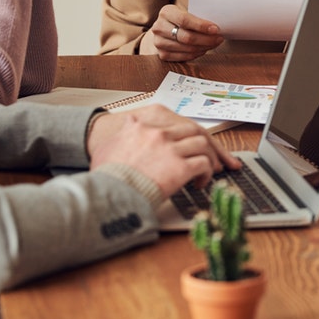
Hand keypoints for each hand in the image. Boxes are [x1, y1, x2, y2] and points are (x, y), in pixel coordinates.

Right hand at [88, 104, 240, 196]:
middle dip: (206, 144)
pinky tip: (200, 182)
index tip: (191, 144)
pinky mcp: (180, 167)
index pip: (174, 124)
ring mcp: (171, 149)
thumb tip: (129, 125)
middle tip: (212, 156)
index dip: (186, 135)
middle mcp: (159, 134)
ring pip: (203, 145)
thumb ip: (124, 133)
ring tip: (209, 170)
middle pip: (193, 130)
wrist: (107, 194)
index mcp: (142, 126)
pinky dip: (206, 173)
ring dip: (209, 158)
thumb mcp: (108, 147)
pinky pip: (203, 164)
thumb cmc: (106, 176)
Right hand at [143, 4, 223, 61]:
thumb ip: (198, 16)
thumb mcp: (187, 11)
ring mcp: (158, 42)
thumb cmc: (182, 18)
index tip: (216, 29)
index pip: (184, 20)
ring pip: (186, 48)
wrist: (166, 28)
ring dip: (204, 47)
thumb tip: (217, 27)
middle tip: (219, 38)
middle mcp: (159, 27)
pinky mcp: (162, 54)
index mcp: (166, 12)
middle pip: (186, 37)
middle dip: (206, 39)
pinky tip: (204, 49)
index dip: (201, 26)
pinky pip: (184, 57)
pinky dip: (197, 54)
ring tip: (214, 43)